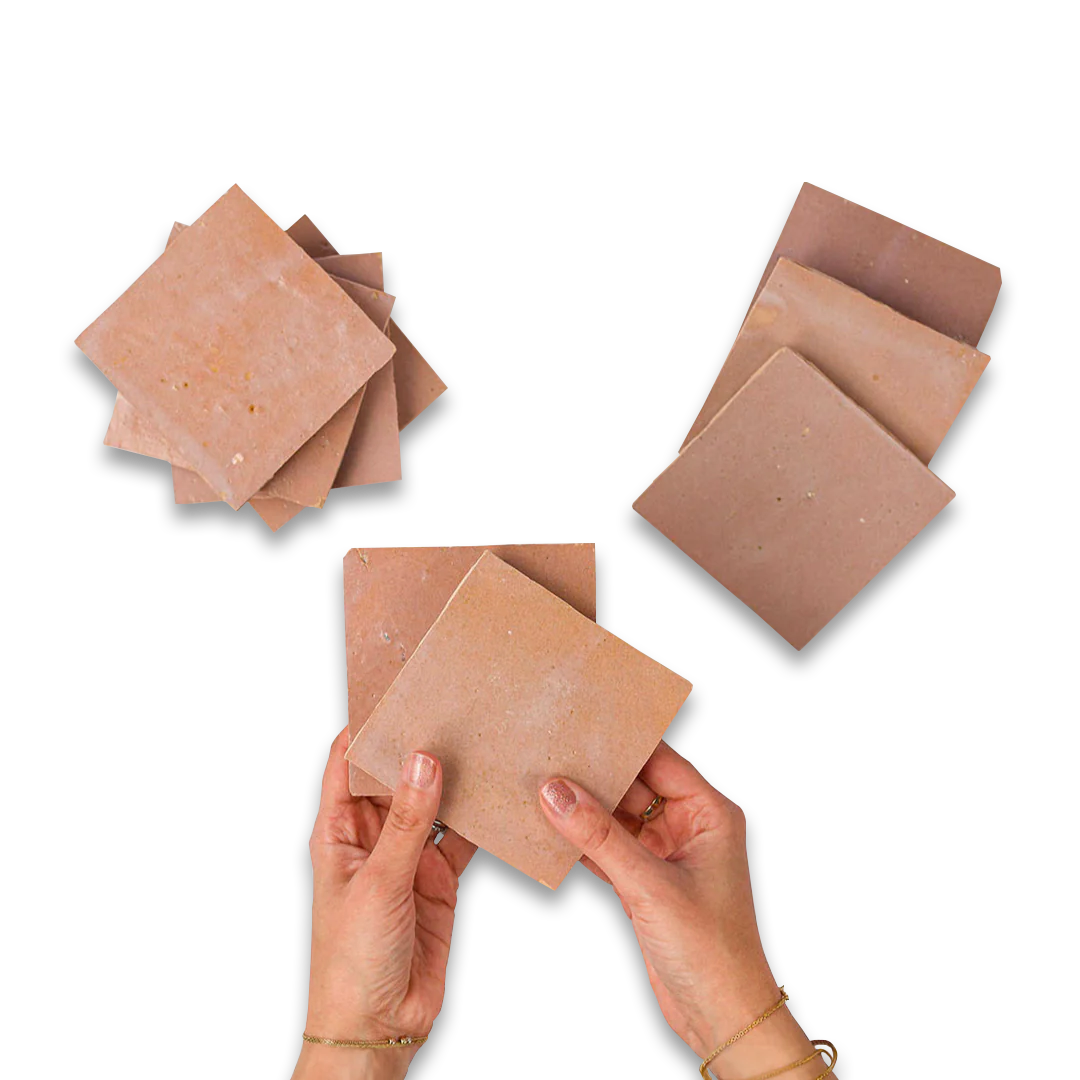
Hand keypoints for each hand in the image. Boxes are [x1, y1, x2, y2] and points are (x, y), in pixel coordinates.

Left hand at [295, 729, 475, 1079]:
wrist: (380, 1027)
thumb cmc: (353, 961)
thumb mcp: (378, 883)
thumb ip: (406, 823)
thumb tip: (423, 761)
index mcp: (337, 832)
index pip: (346, 764)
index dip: (364, 728)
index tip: (393, 690)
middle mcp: (372, 838)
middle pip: (393, 778)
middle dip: (415, 746)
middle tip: (448, 707)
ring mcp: (407, 859)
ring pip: (430, 805)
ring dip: (450, 780)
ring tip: (478, 741)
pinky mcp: (438, 882)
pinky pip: (461, 841)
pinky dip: (479, 823)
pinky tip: (498, 800)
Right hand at [539, 742, 823, 1078]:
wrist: (722, 1018)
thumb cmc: (712, 951)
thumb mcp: (650, 886)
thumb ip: (600, 836)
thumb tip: (557, 792)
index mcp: (710, 813)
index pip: (660, 759)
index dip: (621, 741)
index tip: (580, 725)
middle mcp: (690, 827)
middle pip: (635, 785)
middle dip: (595, 776)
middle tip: (550, 758)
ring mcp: (667, 854)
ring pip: (618, 817)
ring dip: (585, 810)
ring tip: (542, 792)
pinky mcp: (647, 882)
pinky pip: (609, 847)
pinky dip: (583, 842)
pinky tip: (552, 834)